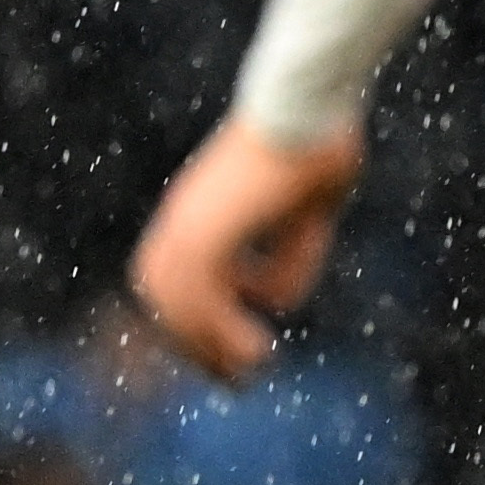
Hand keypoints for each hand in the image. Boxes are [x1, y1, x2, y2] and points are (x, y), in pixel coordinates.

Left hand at [129, 117, 364, 383]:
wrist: (306, 104)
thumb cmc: (316, 142)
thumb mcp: (308, 214)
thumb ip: (291, 256)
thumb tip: (277, 304)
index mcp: (198, 210)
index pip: (177, 282)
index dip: (201, 322)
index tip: (234, 353)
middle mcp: (181, 220)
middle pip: (167, 300)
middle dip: (198, 344)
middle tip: (238, 379)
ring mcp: (186, 223)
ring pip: (178, 304)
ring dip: (209, 345)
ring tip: (250, 370)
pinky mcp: (204, 229)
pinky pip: (200, 296)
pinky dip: (220, 330)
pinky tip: (255, 347)